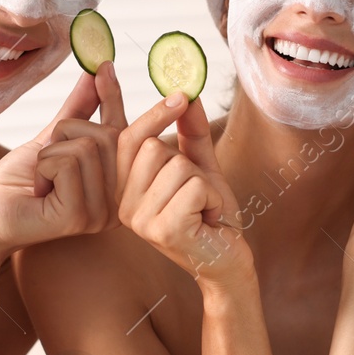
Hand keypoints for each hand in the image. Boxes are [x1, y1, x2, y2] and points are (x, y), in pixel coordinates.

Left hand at [0, 60, 126, 261]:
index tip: (103, 65)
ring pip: (84, 146)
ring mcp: (101, 214)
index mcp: (117, 186)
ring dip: (50, 153)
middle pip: (105, 135)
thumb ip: (80, 109)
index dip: (113, 98)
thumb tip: (98, 71)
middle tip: (46, 159)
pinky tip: (38, 190)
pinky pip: (66, 164)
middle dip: (65, 133)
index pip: (125, 134)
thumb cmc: (19, 184)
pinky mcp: (78, 216)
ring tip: (41, 179)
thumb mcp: (52, 139)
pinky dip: (43, 167)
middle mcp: (117, 203)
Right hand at [116, 94, 248, 283]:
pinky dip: (213, 197)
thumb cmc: (212, 217)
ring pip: (178, 166)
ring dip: (205, 184)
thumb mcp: (201, 168)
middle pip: (154, 148)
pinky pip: (194, 186)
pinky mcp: (164, 230)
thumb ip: (190, 133)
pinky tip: (209, 219)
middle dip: (189, 165)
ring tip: (204, 209)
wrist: (228, 261)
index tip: (180, 96)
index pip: (128, 139)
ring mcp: (141, 221)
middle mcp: (124, 206)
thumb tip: (185, 93)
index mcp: (125, 190)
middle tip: (198, 194)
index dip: (154, 114)